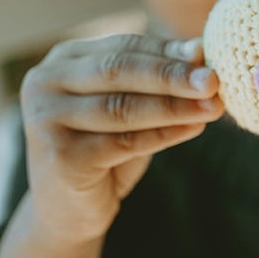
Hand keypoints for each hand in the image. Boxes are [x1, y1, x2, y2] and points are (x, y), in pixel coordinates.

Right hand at [19, 34, 223, 246]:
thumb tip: (201, 50)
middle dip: (172, 75)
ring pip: (122, 107)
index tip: (207, 55)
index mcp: (64, 59)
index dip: (167, 51)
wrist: (67, 211)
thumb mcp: (131, 106)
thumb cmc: (104, 148)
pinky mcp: (60, 156)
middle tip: (213, 80)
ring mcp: (46, 119)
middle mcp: (45, 83)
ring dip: (174, 106)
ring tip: (213, 106)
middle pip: (119, 71)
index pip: (124, 46)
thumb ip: (157, 79)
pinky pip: (123, 141)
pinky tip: (194, 129)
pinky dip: (164, 134)